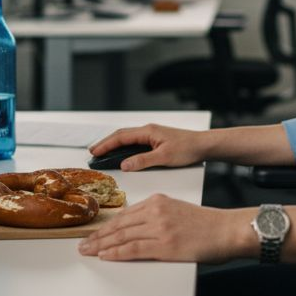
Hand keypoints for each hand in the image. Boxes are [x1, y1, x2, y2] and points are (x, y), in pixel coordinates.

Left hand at [78, 194, 251, 262]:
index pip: (125, 213)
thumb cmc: (207, 223)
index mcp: (158, 200)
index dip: (107, 225)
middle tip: (83, 243)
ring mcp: (159, 228)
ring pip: (122, 236)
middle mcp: (156, 211)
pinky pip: (133, 249)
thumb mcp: (177, 210)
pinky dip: (116, 253)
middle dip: (98, 235)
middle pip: (119, 224)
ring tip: (88, 250)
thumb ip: (156, 215)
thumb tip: (136, 227)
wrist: (227, 229)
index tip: (95, 232)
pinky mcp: (164, 245)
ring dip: (101, 244)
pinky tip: (106, 255)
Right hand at [89, 124, 209, 170]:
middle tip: (93, 152)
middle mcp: (148, 130)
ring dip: (114, 144)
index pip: (121, 137)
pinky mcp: (156, 140)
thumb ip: (143, 161)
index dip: (105, 145)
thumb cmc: (187, 149)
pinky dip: (124, 147)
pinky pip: (135, 142)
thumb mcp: (164, 157)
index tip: (94, 152)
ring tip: (102, 153)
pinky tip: (121, 154)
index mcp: (148, 131)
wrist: (203, 145)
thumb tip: (124, 165)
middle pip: (121, 135)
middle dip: (105, 143)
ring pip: (127, 138)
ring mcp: (152, 135)